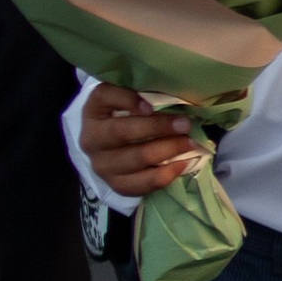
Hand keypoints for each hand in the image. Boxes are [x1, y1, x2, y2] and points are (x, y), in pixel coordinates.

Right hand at [79, 84, 203, 195]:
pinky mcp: (115, 184)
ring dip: (168, 150)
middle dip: (158, 127)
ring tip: (189, 143)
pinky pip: (141, 184)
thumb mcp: (128, 100)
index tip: (150, 106)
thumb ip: (144, 96)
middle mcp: (92, 138)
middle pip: (123, 131)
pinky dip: (165, 175)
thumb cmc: (126, 116)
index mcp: (93, 109)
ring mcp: (102, 165)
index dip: (127, 100)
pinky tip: (182, 164)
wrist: (109, 149)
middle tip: (185, 124)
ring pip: (137, 159)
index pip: (105, 97)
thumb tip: (177, 100)